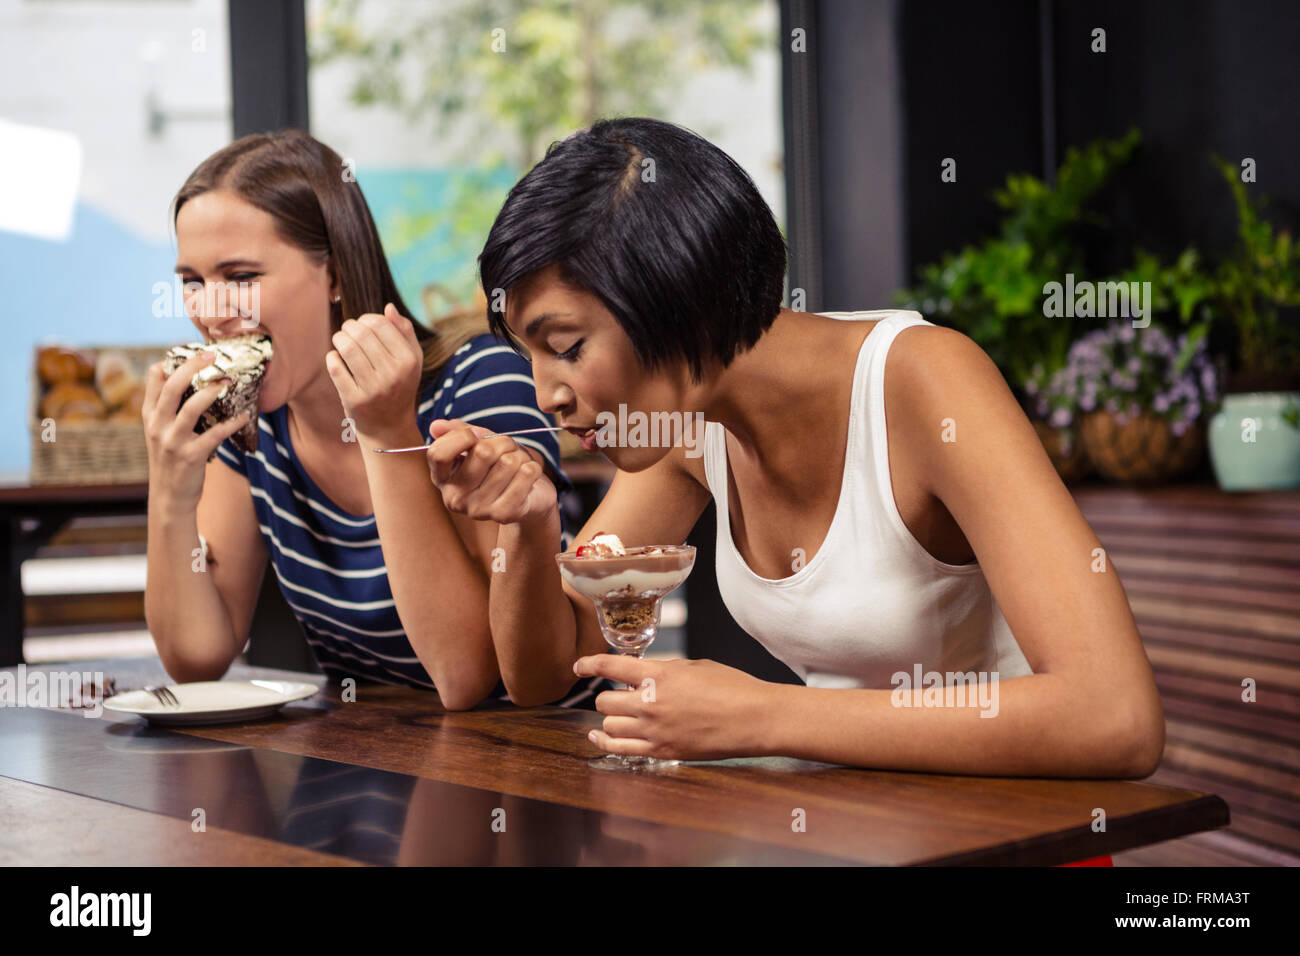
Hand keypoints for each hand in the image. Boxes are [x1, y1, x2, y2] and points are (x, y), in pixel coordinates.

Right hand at [142, 351, 251, 511]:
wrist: (169, 497)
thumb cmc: (170, 459)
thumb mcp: (159, 432)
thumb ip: (166, 408)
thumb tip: (177, 376)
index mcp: (149, 416)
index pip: (154, 379)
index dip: (171, 360)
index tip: (192, 350)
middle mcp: (157, 426)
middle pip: (171, 387)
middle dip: (191, 367)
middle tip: (211, 356)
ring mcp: (172, 442)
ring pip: (190, 408)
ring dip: (211, 392)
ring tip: (227, 382)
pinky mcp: (191, 457)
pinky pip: (215, 434)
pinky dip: (232, 424)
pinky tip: (245, 416)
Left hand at [326, 303, 422, 442]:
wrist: (389, 428)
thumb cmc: (399, 386)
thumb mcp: (411, 361)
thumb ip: (404, 333)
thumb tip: (389, 308)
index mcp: (408, 361)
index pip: (381, 324)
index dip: (366, 319)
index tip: (362, 325)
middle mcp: (393, 375)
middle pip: (362, 334)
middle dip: (349, 327)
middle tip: (347, 330)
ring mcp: (373, 389)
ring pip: (347, 348)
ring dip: (339, 338)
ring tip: (340, 340)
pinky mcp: (354, 400)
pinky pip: (335, 367)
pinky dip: (332, 358)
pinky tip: (335, 358)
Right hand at [427, 419, 555, 524]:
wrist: (529, 499)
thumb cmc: (500, 466)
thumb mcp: (479, 444)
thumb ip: (459, 432)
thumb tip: (436, 426)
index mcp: (442, 479)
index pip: (439, 453)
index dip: (461, 436)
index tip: (476, 435)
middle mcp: (455, 498)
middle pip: (483, 451)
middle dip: (503, 442)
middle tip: (508, 450)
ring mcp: (478, 510)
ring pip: (508, 462)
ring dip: (520, 456)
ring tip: (518, 466)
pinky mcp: (503, 515)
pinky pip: (526, 474)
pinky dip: (533, 467)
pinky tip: (528, 476)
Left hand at [572, 655, 774, 760]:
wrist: (754, 718)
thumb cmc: (732, 687)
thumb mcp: (694, 666)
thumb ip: (663, 670)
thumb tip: (642, 675)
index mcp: (659, 675)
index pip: (610, 666)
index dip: (588, 664)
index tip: (579, 666)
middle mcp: (651, 704)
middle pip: (605, 700)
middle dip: (609, 694)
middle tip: (620, 693)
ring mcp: (655, 731)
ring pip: (609, 724)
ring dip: (612, 717)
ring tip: (620, 713)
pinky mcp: (662, 752)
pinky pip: (620, 749)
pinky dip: (606, 741)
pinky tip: (600, 736)